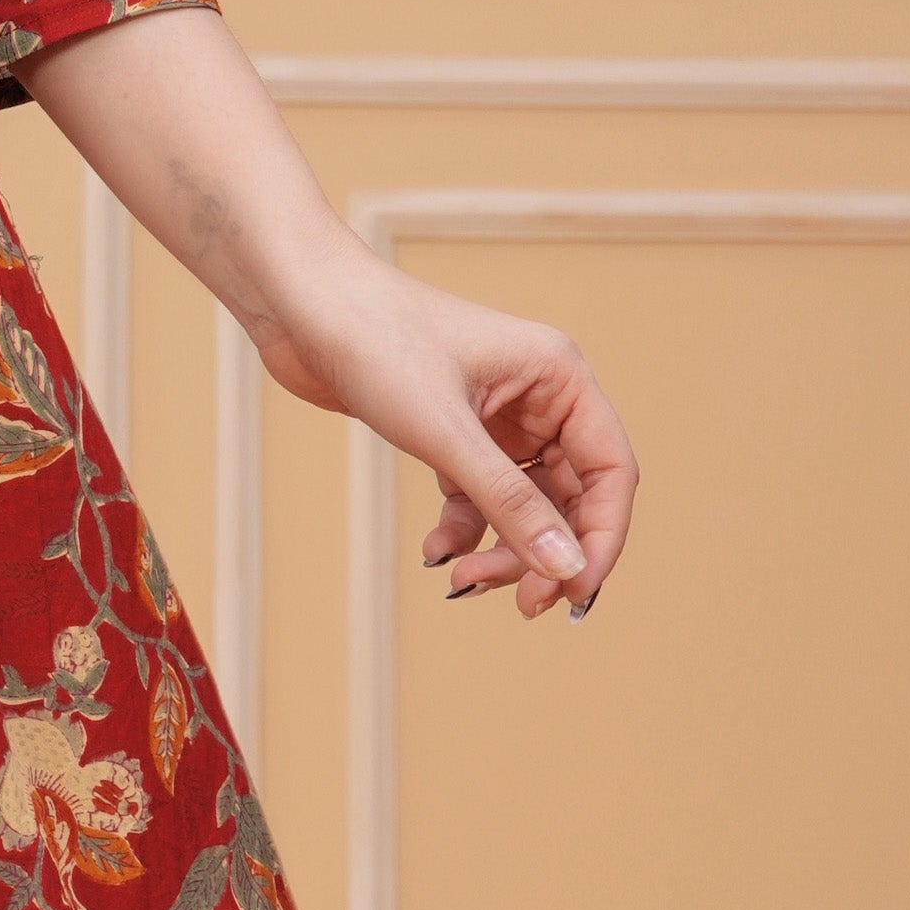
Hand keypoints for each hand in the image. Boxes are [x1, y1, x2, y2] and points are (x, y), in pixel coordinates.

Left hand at [252, 253, 635, 619]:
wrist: (299, 307)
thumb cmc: (376, 341)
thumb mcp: (445, 432)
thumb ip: (508, 503)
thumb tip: (564, 568)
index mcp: (560, 375)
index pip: (610, 471)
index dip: (601, 537)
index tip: (574, 591)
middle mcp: (539, 395)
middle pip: (569, 495)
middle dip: (544, 551)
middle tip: (520, 603)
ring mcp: (496, 416)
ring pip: (523, 503)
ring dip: (502, 548)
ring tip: (462, 580)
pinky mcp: (451, 433)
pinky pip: (477, 496)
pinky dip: (463, 529)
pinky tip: (435, 553)